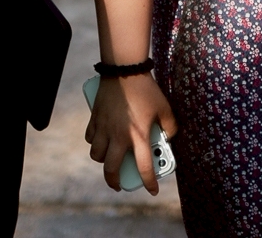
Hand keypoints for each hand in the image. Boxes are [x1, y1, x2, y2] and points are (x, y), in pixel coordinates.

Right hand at [86, 72, 178, 195]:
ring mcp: (104, 128)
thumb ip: (171, 127)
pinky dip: (95, 141)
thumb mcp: (165, 108)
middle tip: (119, 185)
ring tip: (110, 158)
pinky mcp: (95, 118)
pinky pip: (91, 137)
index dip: (149, 183)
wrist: (125, 69)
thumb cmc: (146, 89)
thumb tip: (168, 138)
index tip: (152, 191)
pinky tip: (101, 139)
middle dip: (114, 182)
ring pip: (97, 155)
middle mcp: (119, 136)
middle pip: (111, 169)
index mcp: (138, 136)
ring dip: (103, 160)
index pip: (144, 167)